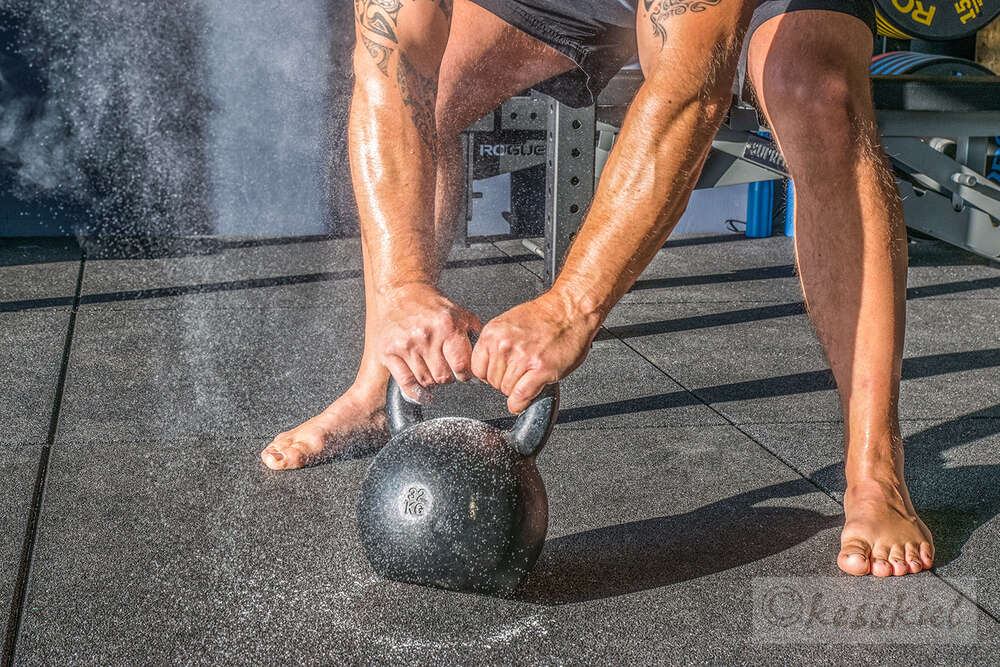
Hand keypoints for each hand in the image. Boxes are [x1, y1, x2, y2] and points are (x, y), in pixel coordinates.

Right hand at [374, 282, 481, 401]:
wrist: (402, 293)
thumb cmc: (431, 306)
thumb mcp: (459, 314)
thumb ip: (474, 335)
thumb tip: (483, 359)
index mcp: (447, 326)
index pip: (462, 366)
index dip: (466, 375)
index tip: (464, 375)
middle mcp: (426, 336)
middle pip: (444, 377)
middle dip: (448, 378)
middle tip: (446, 371)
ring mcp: (406, 345)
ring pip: (426, 381)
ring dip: (432, 382)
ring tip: (433, 372)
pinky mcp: (389, 351)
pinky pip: (406, 383)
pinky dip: (416, 393)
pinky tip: (423, 394)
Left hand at [471, 292, 601, 412]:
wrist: (569, 310)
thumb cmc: (543, 316)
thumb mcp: (508, 323)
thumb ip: (495, 343)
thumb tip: (488, 364)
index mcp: (493, 333)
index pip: (477, 368)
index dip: (488, 374)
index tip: (498, 374)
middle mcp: (505, 345)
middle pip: (492, 382)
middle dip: (505, 381)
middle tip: (519, 373)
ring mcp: (523, 358)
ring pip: (507, 390)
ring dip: (516, 390)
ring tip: (528, 376)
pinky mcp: (541, 369)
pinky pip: (521, 396)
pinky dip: (520, 404)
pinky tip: (523, 401)